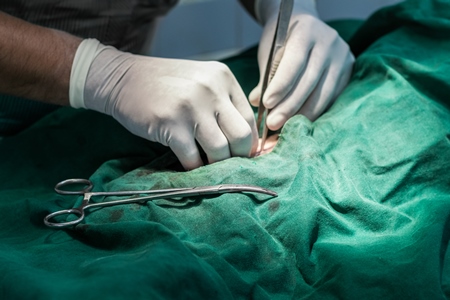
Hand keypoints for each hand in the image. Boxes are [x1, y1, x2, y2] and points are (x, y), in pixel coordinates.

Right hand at [70, 40, 257, 169]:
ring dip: (214, 165)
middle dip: (237, 157)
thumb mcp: (200, 81)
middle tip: (226, 164)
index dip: (249, 143)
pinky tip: (188, 163)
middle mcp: (211, 89)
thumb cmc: (164, 84)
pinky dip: (193, 168)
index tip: (242, 155)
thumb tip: (245, 141)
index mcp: (223, 77)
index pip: (249, 119)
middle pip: (241, 137)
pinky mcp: (171, 124)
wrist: (121, 78)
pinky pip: (193, 159)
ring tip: (206, 164)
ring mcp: (191, 106)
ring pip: (220, 151)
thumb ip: (223, 103)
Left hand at [250, 0, 354, 129]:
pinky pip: (332, 98)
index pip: (295, 62)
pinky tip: (300, 122)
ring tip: (284, 127)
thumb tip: (256, 102)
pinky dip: (315, 112)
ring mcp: (342, 57)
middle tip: (272, 123)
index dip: (281, 85)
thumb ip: (266, 76)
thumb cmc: (282, 40)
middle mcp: (329, 42)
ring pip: (323, 93)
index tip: (266, 104)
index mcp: (307, 31)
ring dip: (302, 114)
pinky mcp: (349, 71)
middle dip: (289, 106)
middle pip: (309, 82)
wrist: (305, 26)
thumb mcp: (270, 51)